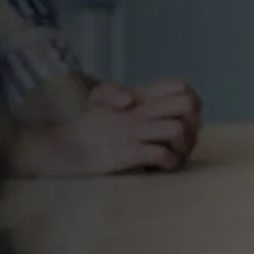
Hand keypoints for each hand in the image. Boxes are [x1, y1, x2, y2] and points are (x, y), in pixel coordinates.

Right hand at [31, 78, 202, 175]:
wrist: (59, 146)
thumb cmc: (85, 129)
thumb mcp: (106, 105)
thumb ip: (127, 99)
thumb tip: (137, 100)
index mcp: (137, 97)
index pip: (179, 87)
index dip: (193, 101)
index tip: (189, 117)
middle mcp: (137, 111)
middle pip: (185, 105)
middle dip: (194, 124)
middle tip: (186, 140)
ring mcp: (132, 131)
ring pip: (177, 129)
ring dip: (184, 145)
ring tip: (176, 156)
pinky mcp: (126, 152)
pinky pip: (161, 153)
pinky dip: (169, 162)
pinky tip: (164, 166)